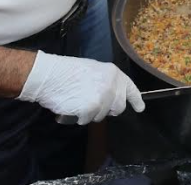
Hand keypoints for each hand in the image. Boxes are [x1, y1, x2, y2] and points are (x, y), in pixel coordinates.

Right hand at [18, 51, 144, 124]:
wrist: (50, 75)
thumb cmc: (69, 72)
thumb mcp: (94, 70)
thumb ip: (107, 82)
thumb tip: (112, 96)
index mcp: (114, 73)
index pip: (130, 89)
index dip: (136, 100)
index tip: (140, 108)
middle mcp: (112, 85)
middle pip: (119, 107)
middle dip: (108, 109)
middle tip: (94, 104)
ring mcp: (102, 97)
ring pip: (102, 115)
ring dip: (91, 113)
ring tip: (79, 100)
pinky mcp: (90, 109)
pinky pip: (88, 119)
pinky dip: (80, 117)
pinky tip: (73, 106)